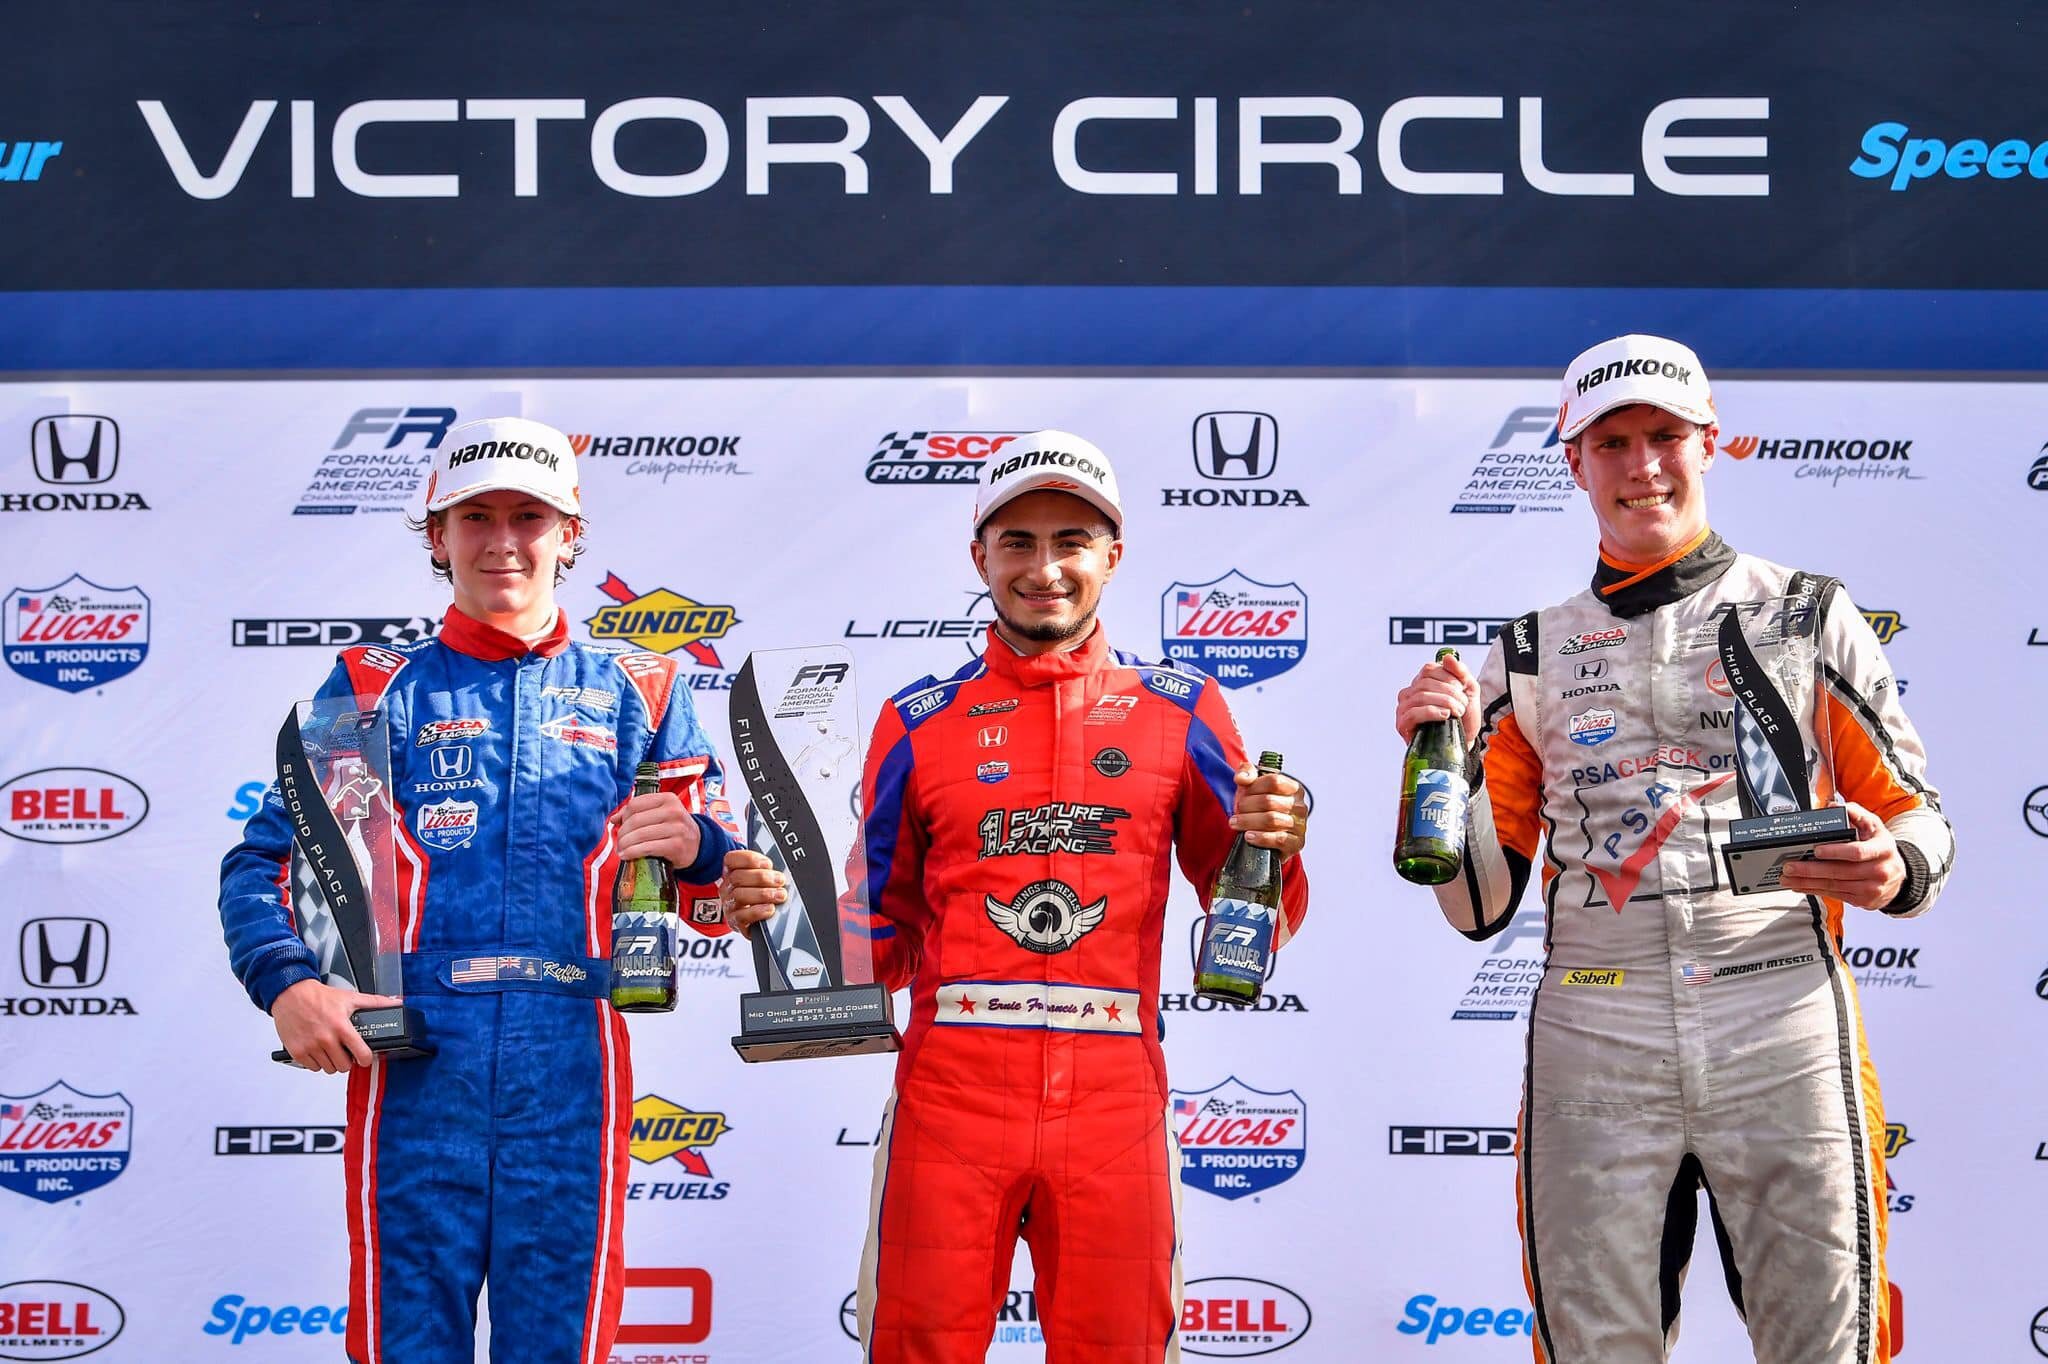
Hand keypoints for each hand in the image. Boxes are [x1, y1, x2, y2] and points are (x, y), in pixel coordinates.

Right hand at [270, 979, 402, 1073]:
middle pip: (344, 1066)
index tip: (364, 1058)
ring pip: (328, 1069)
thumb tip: (396, 1002)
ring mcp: (310, 1047)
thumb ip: (374, 1002)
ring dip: (331, 1062)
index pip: (361, 1054)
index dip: (366, 1059)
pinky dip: (316, 1062)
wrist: (291, 994)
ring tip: (331, 1050)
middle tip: (345, 1052)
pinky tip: (318, 1050)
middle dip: (347, 1061)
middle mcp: (325, 1038)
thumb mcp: (350, 997)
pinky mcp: (297, 1052)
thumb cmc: (319, 997)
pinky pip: (312, 1068)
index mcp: (341, 1026)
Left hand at [611, 791, 701, 868]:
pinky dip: (633, 852)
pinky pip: (648, 848)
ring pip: (640, 834)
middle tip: (619, 842)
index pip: (636, 804)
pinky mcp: (676, 846)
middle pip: (636, 820)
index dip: (623, 816)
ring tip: (621, 850)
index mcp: (667, 799)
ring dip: (625, 844)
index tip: (620, 826)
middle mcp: (673, 811)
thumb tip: (614, 819)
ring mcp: (677, 828)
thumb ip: (639, 812)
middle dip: (622, 833)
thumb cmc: (674, 828)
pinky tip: (627, 856)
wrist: (697, 845)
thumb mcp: (661, 814)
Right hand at [718, 848, 789, 939]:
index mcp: (733, 872)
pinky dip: (758, 911)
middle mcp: (728, 888)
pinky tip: (770, 909)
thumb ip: (769, 871)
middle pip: (737, 877)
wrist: (762, 923)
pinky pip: (741, 916)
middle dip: (761, 877)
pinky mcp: (735, 922)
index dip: (749, 859)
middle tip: (780, 880)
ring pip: (739, 895)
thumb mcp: (766, 879)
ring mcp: (730, 905)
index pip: (731, 860)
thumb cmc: (765, 896)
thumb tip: (783, 865)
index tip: (768, 864)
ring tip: (780, 895)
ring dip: (763, 894)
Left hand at [1232, 765, 1306, 860]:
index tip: (1242, 793)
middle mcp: (1299, 806)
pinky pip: (1279, 839)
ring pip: (1272, 820)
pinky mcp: (1296, 843)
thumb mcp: (1252, 788)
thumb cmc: (1259, 809)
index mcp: (1294, 788)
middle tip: (1236, 811)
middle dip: (1247, 806)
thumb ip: (1247, 774)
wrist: (1267, 838)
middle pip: (1269, 801)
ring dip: (1248, 821)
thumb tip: (1242, 777)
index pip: (1274, 781)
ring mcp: (1300, 825)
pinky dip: (1261, 837)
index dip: (1254, 787)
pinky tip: (1249, 836)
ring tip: (1236, 823)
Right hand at [1395, 653, 1480, 746]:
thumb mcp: (1469, 690)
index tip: (1462, 688)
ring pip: (1421, 697)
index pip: (1428, 669)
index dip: (1447, 676)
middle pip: (1425, 683)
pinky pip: (1414, 713)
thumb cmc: (1464, 717)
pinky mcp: (1403, 724)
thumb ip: (1461, 672)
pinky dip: (1431, 712)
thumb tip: (1447, 657)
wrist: (1464, 741)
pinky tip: (1445, 716)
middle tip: (1463, 704)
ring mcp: (1404, 708)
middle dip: (1449, 693)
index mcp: (1422, 682)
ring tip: (1457, 712)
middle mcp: (1410, 693)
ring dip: (1444, 703)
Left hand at [1776, 801, 1904, 908]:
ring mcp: (1871, 889)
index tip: (1816, 850)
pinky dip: (1815, 890)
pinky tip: (1800, 886)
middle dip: (1811, 870)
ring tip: (1787, 878)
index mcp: (1882, 850)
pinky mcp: (1863, 900)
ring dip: (1807, 882)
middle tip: (1790, 866)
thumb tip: (1833, 806)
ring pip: (1834, 886)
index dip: (1836, 852)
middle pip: (1841, 872)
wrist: (1899, 876)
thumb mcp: (1875, 827)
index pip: (1857, 852)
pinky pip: (1835, 894)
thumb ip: (1856, 813)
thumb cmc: (1881, 848)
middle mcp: (1879, 871)